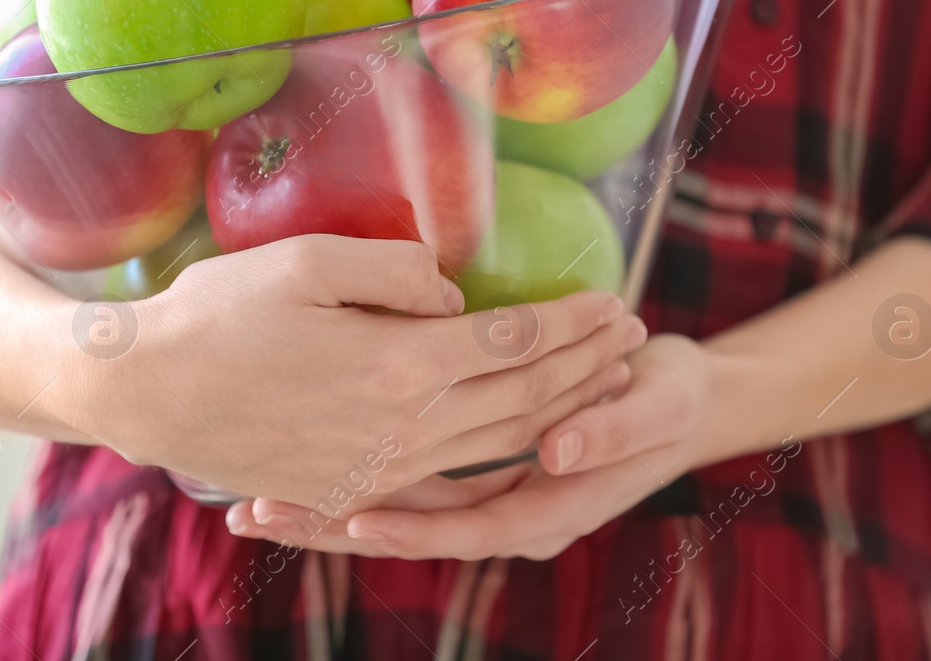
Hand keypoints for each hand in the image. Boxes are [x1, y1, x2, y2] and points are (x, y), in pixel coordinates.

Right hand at [71, 234, 645, 509]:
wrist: (143, 390)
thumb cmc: (216, 314)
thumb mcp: (306, 260)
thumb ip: (396, 270)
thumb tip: (452, 291)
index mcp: (399, 364)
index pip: (513, 343)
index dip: (568, 322)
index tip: (611, 299)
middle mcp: (403, 428)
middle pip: (520, 399)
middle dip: (583, 364)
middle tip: (629, 337)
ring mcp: (377, 470)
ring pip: (493, 444)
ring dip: (555, 412)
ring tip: (598, 384)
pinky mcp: (348, 490)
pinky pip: (444, 483)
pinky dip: (494, 461)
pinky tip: (517, 450)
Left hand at [226, 334, 710, 559]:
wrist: (680, 401)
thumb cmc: (671, 399)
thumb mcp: (657, 407)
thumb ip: (610, 431)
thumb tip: (554, 454)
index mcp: (552, 508)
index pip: (467, 529)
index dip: (410, 525)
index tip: (352, 518)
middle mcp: (511, 514)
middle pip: (411, 531)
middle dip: (334, 525)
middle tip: (258, 512)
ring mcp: (487, 498)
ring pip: (393, 513)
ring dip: (324, 511)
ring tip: (250, 506)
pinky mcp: (469, 474)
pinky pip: (399, 490)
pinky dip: (347, 487)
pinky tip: (292, 479)